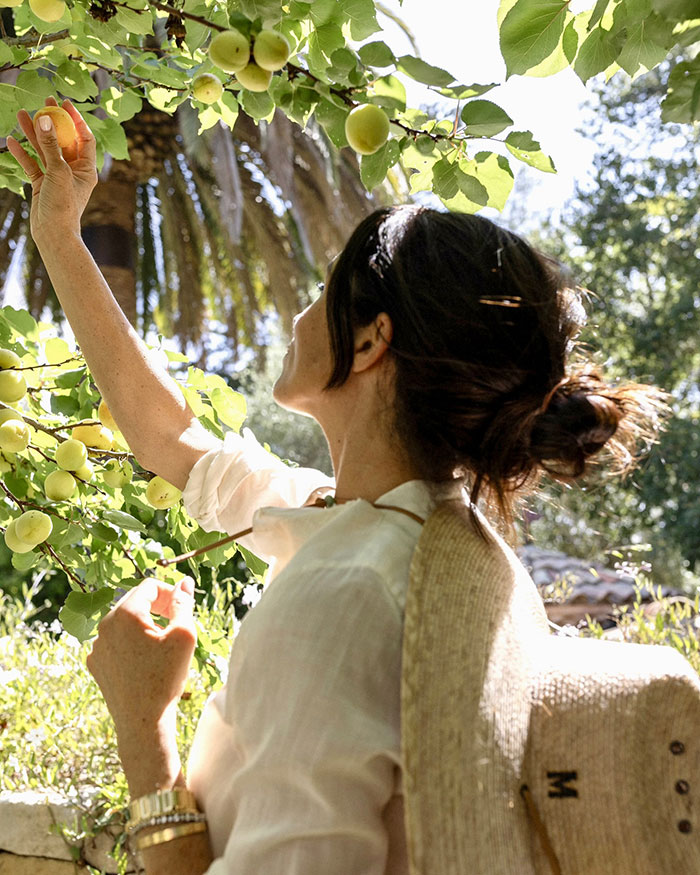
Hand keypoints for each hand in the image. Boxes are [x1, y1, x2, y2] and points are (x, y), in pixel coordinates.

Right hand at [6, 97, 97, 243]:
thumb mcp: (58, 171)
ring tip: (20, 114)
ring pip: (44, 150)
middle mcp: (73, 171)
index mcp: (86, 169)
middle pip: (63, 140)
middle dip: (53, 121)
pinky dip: (23, 153)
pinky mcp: (42, 185)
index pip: (84, 138)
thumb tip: (44, 118)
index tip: (64, 103)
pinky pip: (32, 164)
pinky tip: (11, 140)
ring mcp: (57, 177)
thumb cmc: (63, 204)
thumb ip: (50, 145)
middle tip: (44, 101)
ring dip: (34, 133)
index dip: (76, 120)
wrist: (53, 234)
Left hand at [87, 577, 196, 746]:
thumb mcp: (184, 635)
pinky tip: (145, 661)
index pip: (149, 586)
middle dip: (157, 608)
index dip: (170, 594)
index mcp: (125, 614)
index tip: (182, 610)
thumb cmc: (166, 678)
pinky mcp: (96, 663)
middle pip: (135, 601)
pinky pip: (115, 641)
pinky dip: (131, 643)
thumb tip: (184, 582)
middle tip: (175, 626)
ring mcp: (97, 646)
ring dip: (144, 625)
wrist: (143, 722)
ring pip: (124, 622)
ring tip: (162, 646)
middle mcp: (104, 626)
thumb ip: (184, 603)